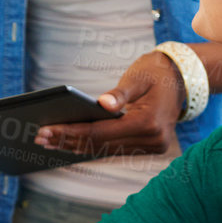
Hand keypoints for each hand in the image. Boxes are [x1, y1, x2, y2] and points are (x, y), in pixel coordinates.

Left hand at [35, 51, 184, 158]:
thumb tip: (101, 104)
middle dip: (67, 141)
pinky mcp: (149, 147)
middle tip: (39, 137)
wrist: (182, 78)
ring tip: (48, 142)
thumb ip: (119, 93)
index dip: (71, 132)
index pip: (101, 132)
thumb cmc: (155, 73)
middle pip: (100, 144)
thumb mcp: (137, 78)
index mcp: (149, 123)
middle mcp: (153, 140)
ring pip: (105, 150)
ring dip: (75, 147)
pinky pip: (113, 149)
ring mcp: (153, 147)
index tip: (46, 130)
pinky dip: (91, 146)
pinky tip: (69, 143)